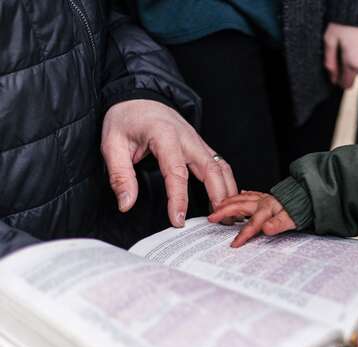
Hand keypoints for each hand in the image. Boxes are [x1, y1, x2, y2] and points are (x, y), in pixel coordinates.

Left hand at [101, 99, 237, 226]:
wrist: (140, 96)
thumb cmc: (126, 118)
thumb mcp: (112, 144)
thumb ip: (120, 175)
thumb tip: (126, 203)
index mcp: (165, 136)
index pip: (176, 172)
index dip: (178, 199)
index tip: (177, 220)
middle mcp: (187, 138)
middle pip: (211, 169)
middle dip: (218, 196)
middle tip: (218, 221)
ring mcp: (198, 141)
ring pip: (221, 167)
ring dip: (228, 191)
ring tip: (228, 214)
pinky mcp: (201, 146)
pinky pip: (220, 164)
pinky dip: (227, 182)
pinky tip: (227, 198)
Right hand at [208, 191, 295, 247]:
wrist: (310, 196)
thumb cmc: (301, 209)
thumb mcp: (292, 220)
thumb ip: (278, 224)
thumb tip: (266, 228)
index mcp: (268, 209)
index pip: (252, 224)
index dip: (243, 234)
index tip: (234, 244)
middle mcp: (263, 201)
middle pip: (240, 206)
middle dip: (225, 212)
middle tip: (212, 217)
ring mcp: (264, 198)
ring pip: (242, 198)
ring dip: (229, 202)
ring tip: (217, 206)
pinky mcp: (266, 196)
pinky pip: (251, 194)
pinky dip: (242, 194)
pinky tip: (239, 194)